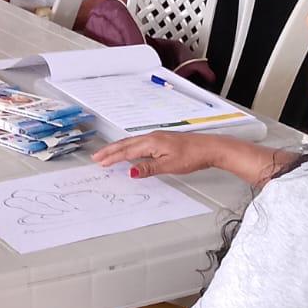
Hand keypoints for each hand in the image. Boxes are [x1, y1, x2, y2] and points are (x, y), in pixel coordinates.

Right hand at [92, 131, 218, 178]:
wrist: (210, 148)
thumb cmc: (193, 155)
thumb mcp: (169, 165)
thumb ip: (148, 168)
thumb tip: (131, 171)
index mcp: (152, 142)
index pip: (127, 151)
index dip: (112, 157)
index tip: (101, 161)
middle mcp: (153, 137)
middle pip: (126, 144)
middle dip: (110, 150)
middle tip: (97, 156)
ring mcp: (158, 137)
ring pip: (132, 142)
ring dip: (118, 147)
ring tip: (108, 152)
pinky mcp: (163, 139)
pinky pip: (140, 141)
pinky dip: (129, 146)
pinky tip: (130, 149)